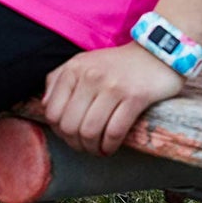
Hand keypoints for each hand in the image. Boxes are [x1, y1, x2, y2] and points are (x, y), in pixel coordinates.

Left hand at [41, 42, 184, 155]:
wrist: (157, 53)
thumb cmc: (117, 65)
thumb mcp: (83, 63)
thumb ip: (59, 81)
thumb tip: (44, 106)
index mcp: (74, 69)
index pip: (52, 112)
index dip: (59, 131)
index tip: (70, 136)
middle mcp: (90, 76)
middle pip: (70, 126)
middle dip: (75, 144)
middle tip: (85, 147)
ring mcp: (112, 86)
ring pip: (90, 131)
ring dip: (93, 148)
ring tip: (98, 149)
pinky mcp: (135, 97)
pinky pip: (115, 131)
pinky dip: (110, 146)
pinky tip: (111, 147)